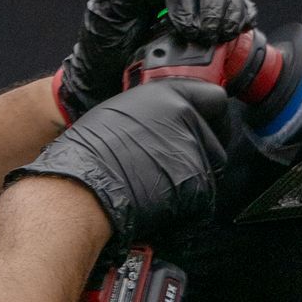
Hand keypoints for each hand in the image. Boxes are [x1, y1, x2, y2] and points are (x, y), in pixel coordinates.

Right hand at [13, 79, 233, 246]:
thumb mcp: (122, 112)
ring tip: (158, 187)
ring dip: (192, 182)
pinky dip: (186, 207)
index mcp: (169, 94)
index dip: (213, 117)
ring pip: (210, 173)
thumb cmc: (90, 152)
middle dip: (201, 155)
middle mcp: (188, 119)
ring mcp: (195, 154)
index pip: (215, 99)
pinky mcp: (198, 187)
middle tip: (170, 168)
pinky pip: (202, 200)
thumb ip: (155, 113)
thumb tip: (167, 122)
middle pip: (217, 141)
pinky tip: (159, 205)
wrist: (84, 187)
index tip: (208, 126)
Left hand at [54, 0, 252, 119]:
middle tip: (204, 36)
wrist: (107, 87)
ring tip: (222, 36)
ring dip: (231, 12)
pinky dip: (243, 18)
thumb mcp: (108, 13)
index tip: (186, 27)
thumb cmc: (103, 50)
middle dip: (213, 6)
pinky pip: (239, 9)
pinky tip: (237, 32)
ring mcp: (198, 2)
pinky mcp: (214, 23)